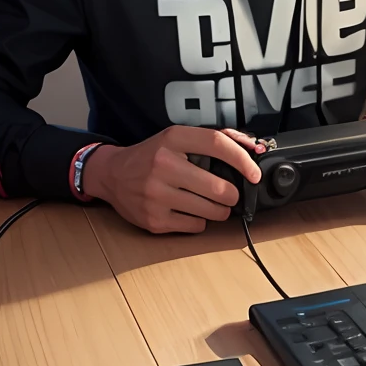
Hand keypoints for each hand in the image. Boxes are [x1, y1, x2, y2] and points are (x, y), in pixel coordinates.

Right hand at [83, 125, 264, 233]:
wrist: (111, 174)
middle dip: (232, 195)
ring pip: (211, 212)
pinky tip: (189, 211)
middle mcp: (163, 165)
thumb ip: (215, 140)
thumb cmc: (152, 156)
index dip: (242, 160)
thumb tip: (252, 147)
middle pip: (219, 188)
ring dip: (219, 210)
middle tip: (228, 194)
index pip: (217, 144)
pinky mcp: (154, 219)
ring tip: (212, 204)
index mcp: (172, 139)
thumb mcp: (177, 138)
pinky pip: (195, 226)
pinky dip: (200, 221)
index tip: (253, 173)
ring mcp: (156, 194)